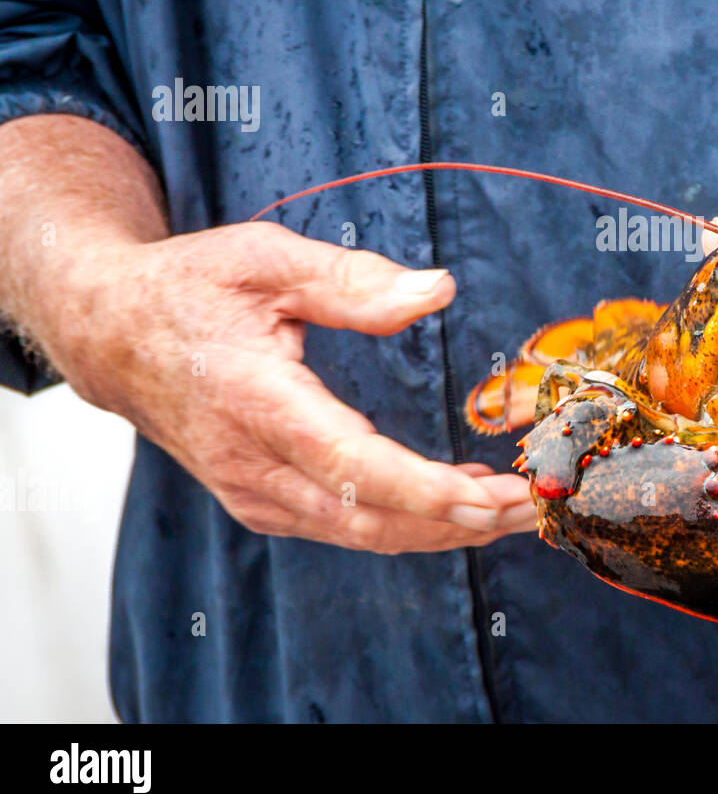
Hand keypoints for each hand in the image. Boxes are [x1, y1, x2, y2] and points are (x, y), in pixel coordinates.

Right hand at [45, 221, 535, 551]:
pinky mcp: (260, 499)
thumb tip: (437, 290)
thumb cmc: (186, 289)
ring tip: (512, 507)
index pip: (354, 467)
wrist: (109, 333)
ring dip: (442, 529)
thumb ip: (352, 281)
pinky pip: (344, 525)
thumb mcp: (264, 259)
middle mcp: (251, 464)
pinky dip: (405, 522)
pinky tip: (455, 502)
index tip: (493, 495)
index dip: (428, 491)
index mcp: (255, 402)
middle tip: (533, 503)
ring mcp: (252, 492)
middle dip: (460, 521)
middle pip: (371, 519)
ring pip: (362, 534)